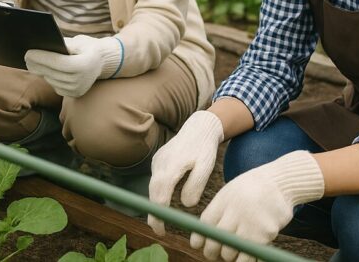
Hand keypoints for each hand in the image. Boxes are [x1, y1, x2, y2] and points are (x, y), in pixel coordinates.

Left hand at [24, 34, 122, 96]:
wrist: (103, 63)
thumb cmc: (89, 48)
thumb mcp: (79, 41)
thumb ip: (63, 44)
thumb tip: (43, 43)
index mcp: (84, 65)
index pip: (58, 62)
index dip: (42, 57)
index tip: (28, 52)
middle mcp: (81, 80)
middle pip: (52, 72)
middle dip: (36, 64)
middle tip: (25, 57)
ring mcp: (77, 89)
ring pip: (51, 80)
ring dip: (40, 71)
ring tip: (30, 63)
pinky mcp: (74, 94)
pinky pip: (56, 86)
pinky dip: (48, 77)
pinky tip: (41, 70)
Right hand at [147, 110, 223, 234]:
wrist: (199, 127)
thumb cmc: (204, 148)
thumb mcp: (205, 168)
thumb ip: (195, 187)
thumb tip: (185, 205)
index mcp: (170, 168)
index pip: (159, 199)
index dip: (159, 217)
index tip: (162, 231)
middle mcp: (159, 165)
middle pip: (152, 195)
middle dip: (154, 214)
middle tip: (159, 231)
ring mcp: (157, 161)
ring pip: (153, 187)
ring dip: (156, 202)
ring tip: (161, 219)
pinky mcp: (158, 159)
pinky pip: (155, 179)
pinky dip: (158, 191)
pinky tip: (164, 199)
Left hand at [191, 150, 324, 261]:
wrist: (282, 182)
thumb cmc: (254, 188)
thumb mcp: (232, 192)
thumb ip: (219, 211)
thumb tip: (203, 235)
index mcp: (224, 200)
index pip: (204, 225)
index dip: (199, 238)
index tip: (198, 245)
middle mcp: (235, 212)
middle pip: (215, 242)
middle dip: (212, 251)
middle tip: (215, 253)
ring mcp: (249, 224)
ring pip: (230, 253)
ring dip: (230, 255)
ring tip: (235, 249)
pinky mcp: (264, 235)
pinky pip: (249, 256)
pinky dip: (246, 259)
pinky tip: (248, 254)